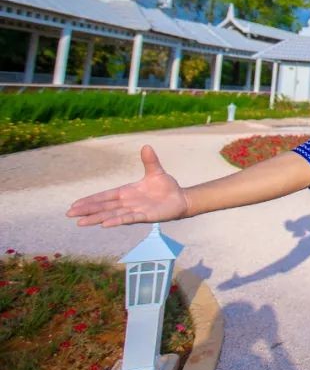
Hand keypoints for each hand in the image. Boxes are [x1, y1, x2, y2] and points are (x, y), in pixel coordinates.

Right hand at [66, 145, 189, 226]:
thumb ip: (149, 160)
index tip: (75, 204)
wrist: (181, 198)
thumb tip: (146, 145)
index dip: (90, 200)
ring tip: (80, 222)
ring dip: (97, 218)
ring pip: (112, 215)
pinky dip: (117, 221)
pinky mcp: (145, 216)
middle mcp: (128, 203)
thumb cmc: (166, 187)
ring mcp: (135, 210)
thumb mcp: (156, 171)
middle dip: (87, 210)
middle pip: (104, 207)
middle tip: (69, 214)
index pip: (105, 196)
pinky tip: (104, 224)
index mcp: (127, 192)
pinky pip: (129, 219)